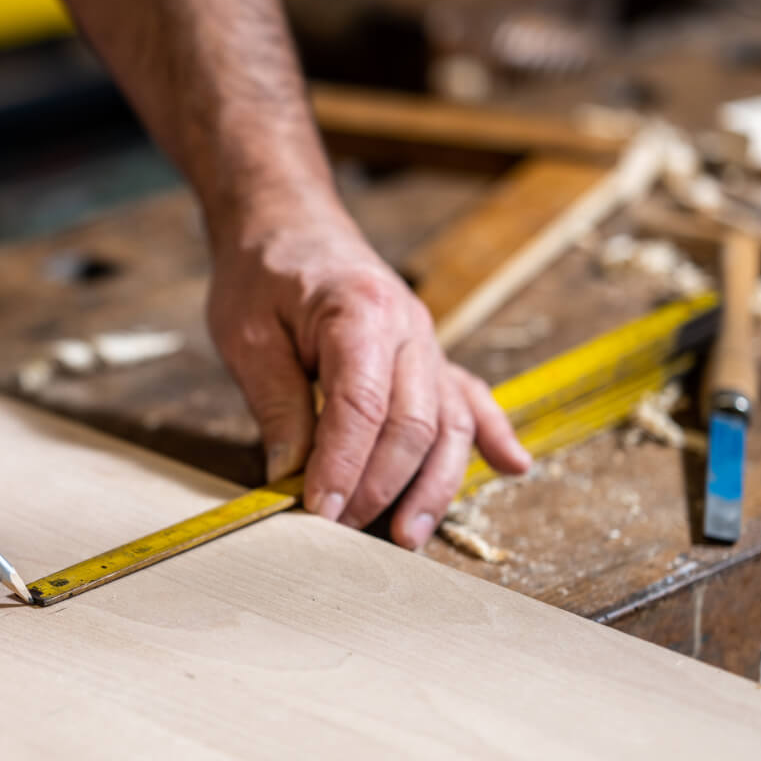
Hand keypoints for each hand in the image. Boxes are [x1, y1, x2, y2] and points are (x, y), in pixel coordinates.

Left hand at [208, 209, 530, 548]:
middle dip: (381, 486)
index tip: (318, 511)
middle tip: (342, 531)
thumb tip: (290, 478)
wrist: (288, 224)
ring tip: (408, 536)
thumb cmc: (263, 274)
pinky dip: (491, 435)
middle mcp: (409, 326)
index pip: (361, 404)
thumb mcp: (246, 335)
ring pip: (450, 423)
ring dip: (434, 485)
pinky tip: (513, 467)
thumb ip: (276, 405)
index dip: (343, 465)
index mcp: (359, 310)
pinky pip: (470, 399)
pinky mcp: (430, 356)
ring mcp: (427, 342)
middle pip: (414, 422)